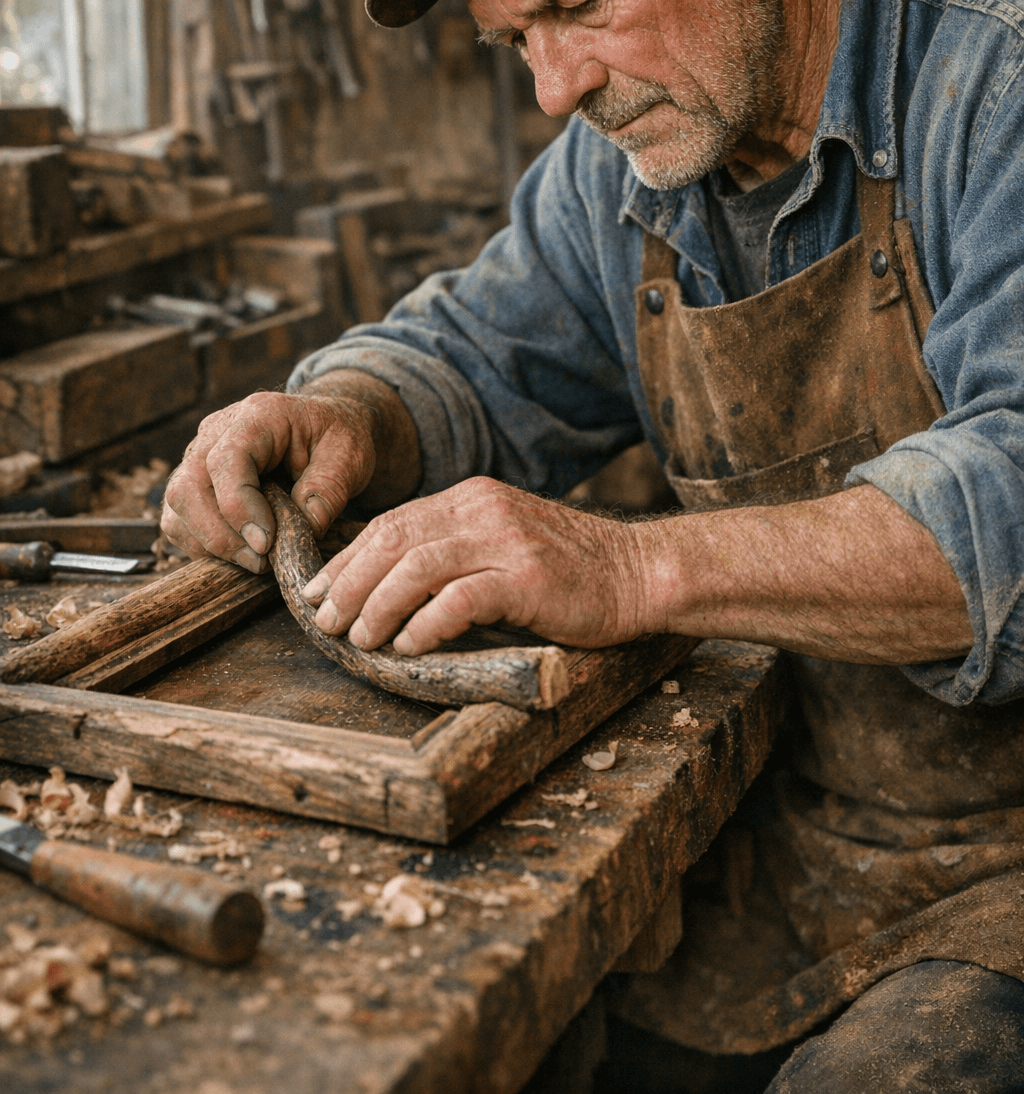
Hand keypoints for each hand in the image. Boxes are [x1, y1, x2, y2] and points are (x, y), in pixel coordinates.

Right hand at [162, 390, 377, 570]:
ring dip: (211, 544)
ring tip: (257, 560)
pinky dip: (203, 545)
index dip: (238, 506)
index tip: (265, 543)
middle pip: (189, 487)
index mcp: (258, 415)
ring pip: (178, 508)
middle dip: (221, 535)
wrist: (325, 429)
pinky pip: (179, 521)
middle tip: (261, 561)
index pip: (226, 460)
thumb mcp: (349, 456)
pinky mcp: (195, 483)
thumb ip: (329, 489)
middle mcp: (217, 431)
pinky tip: (240, 552)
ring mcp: (199, 456)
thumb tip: (306, 527)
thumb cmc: (335, 438)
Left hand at [300, 476, 656, 653]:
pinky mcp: (527, 577)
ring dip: (378, 605)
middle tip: (323, 620)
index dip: (346, 558)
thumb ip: (453, 552)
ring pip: (417, 566)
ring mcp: (506, 541)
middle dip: (348, 582)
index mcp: (471, 498)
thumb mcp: (501, 544)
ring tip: (359, 637)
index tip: (316, 591)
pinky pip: (460, 597)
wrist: (638, 573)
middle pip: (393, 539)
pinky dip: (426, 623)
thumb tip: (385, 585)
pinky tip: (410, 645)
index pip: (392, 523)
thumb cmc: (568, 571)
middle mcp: (482, 510)